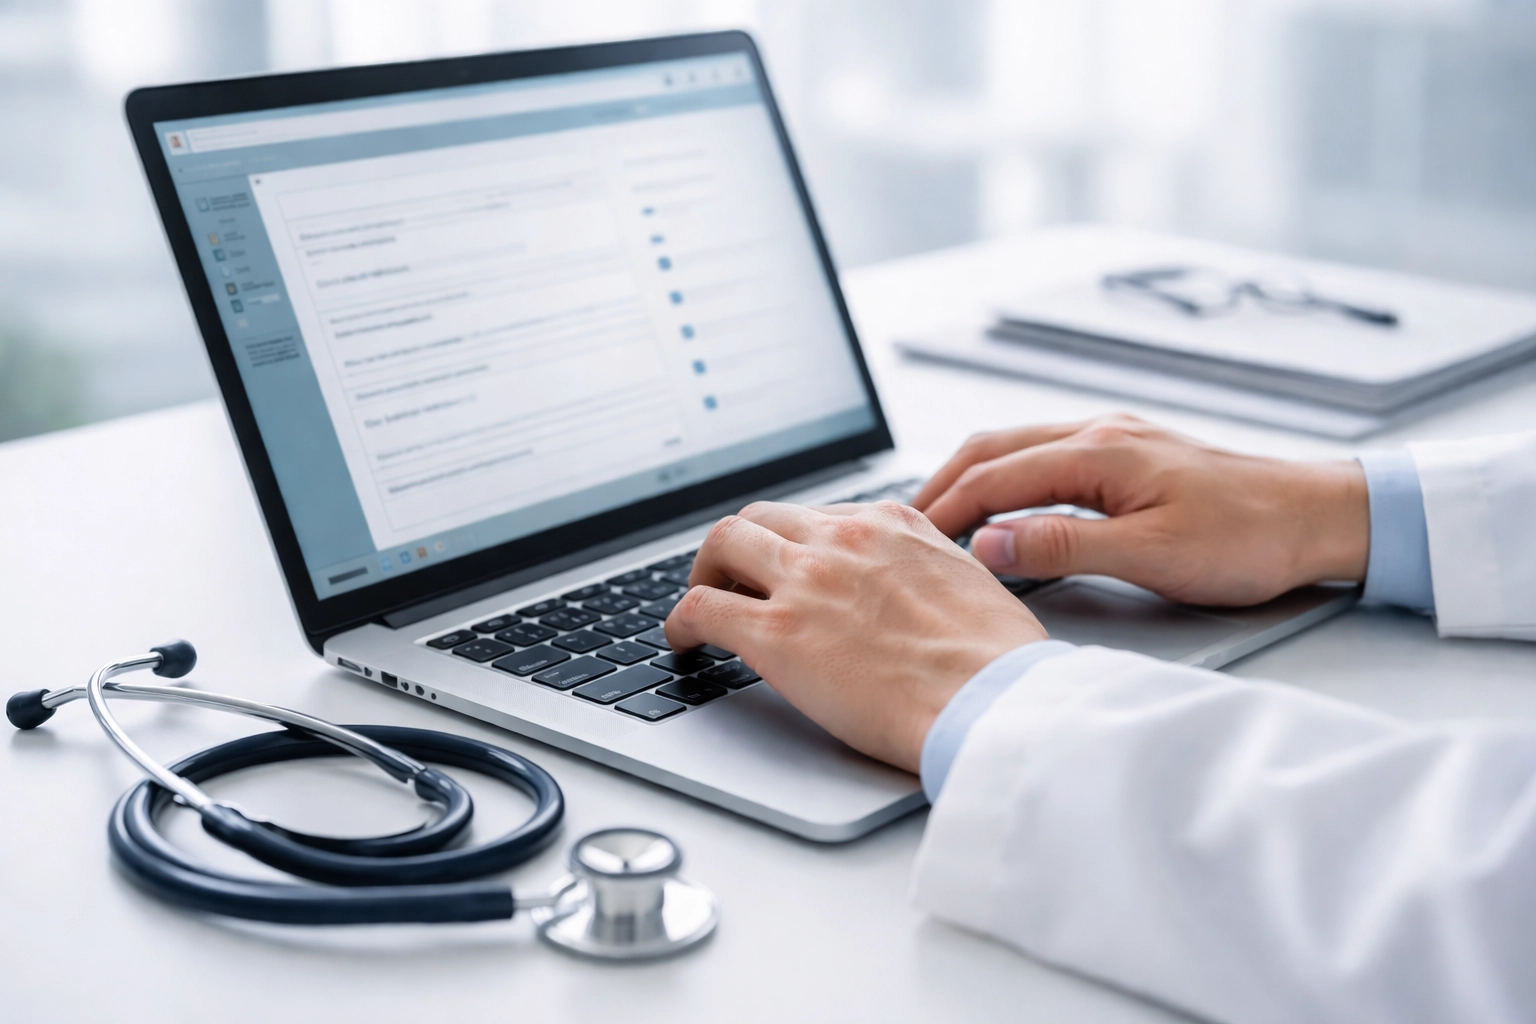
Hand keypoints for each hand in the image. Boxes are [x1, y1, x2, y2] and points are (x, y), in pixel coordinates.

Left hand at [665, 501, 1046, 772]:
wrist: (993, 700)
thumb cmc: (998, 661)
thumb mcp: (972, 583)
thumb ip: (928, 571)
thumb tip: (916, 589)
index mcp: (893, 524)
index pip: (820, 515)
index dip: (794, 544)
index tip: (787, 567)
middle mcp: (843, 538)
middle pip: (763, 518)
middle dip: (742, 546)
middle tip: (734, 579)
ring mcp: (805, 580)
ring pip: (723, 544)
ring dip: (705, 571)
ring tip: (702, 603)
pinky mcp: (776, 633)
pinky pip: (701, 608)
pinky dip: (679, 621)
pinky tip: (682, 641)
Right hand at [911, 414, 1368, 605]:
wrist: (1319, 516)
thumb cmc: (1250, 536)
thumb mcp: (1151, 555)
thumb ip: (1064, 546)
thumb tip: (990, 543)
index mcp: (1099, 452)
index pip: (993, 477)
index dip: (944, 510)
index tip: (908, 542)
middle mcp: (1100, 434)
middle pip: (992, 449)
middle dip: (941, 485)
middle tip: (904, 527)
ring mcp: (1114, 440)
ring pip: (1015, 448)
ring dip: (970, 479)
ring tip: (938, 518)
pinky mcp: (1130, 455)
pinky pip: (1044, 456)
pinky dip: (1005, 479)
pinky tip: (1001, 505)